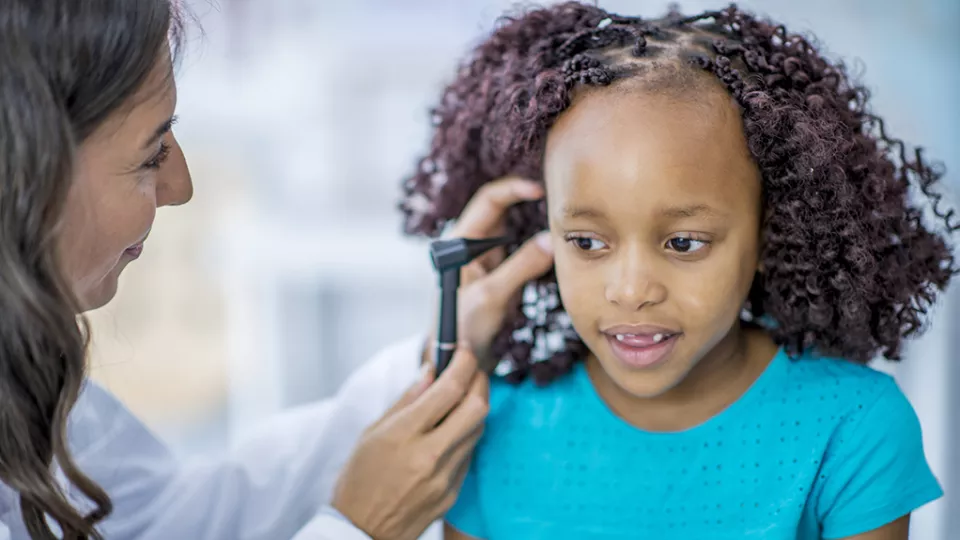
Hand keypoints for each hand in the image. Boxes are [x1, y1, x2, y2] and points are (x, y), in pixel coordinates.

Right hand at [331, 346, 488, 539]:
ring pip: (479, 428)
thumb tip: (431, 369)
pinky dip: (467, 433)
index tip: (463, 350)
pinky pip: (470, 453)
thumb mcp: (372, 432)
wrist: (362, 532)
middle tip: (471, 369)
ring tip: (460, 397)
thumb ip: (407, 399)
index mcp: (404, 435)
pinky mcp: (454, 491)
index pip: (449, 388)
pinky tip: (452, 429)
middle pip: (477, 406)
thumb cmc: (359, 479)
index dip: (463, 362)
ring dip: (476, 405)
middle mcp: (430, 455)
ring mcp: (445, 476)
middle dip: (480, 380)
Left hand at [427, 177, 553, 364]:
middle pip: (503, 208)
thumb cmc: (463, 329)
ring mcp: (487, 256)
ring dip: (537, 219)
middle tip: (560, 198)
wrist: (459, 359)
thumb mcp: (491, 297)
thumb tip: (551, 241)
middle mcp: (471, 243)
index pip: (488, 200)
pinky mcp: (501, 270)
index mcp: (459, 241)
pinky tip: (558, 242)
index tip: (541, 189)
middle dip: (530, 199)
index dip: (514, 189)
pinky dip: (540, 242)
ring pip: (516, 226)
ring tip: (564, 217)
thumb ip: (521, 267)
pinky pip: (523, 248)